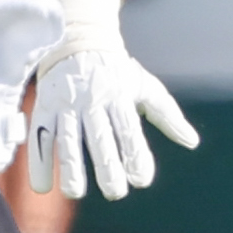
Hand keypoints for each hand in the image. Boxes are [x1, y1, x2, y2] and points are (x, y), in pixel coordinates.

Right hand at [25, 0, 200, 199]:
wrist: (77, 40)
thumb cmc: (118, 72)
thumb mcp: (145, 87)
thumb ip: (168, 116)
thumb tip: (192, 142)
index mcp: (120, 96)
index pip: (129, 130)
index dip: (136, 155)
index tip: (142, 180)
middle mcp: (92, 101)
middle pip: (99, 138)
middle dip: (106, 166)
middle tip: (114, 192)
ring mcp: (66, 105)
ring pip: (67, 139)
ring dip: (70, 167)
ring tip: (75, 192)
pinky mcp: (44, 108)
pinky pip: (40, 137)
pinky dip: (39, 161)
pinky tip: (42, 187)